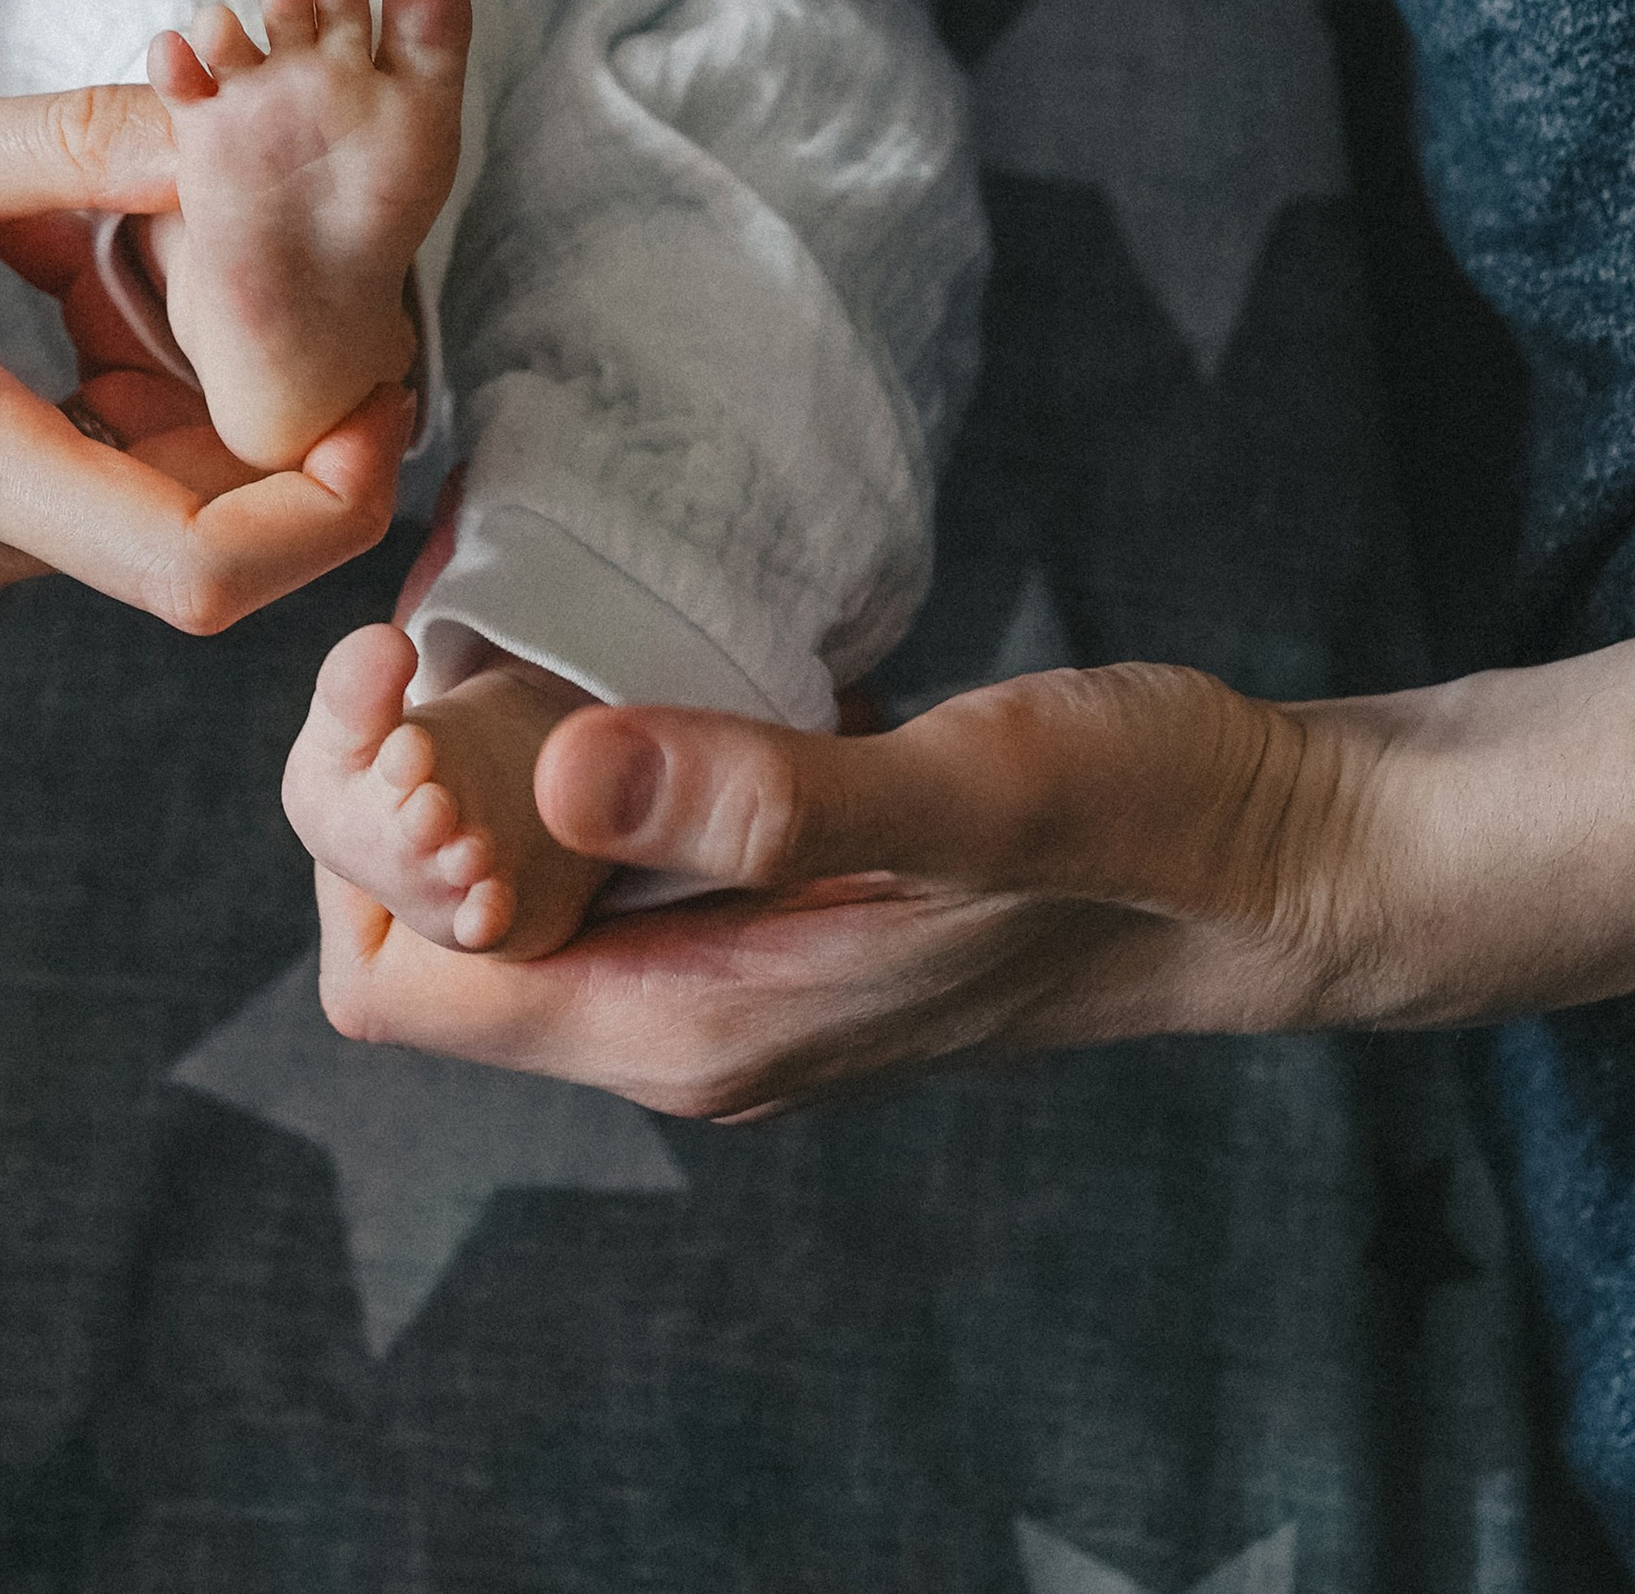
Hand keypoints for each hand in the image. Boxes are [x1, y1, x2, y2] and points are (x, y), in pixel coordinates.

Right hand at [0, 91, 411, 635]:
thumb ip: (80, 143)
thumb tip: (242, 121)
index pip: (197, 569)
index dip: (322, 510)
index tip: (388, 403)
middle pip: (191, 532)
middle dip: (281, 418)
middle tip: (334, 277)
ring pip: (139, 498)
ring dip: (191, 385)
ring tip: (173, 236)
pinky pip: (77, 478)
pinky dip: (120, 387)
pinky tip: (81, 267)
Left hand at [313, 664, 1365, 1116]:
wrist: (1273, 859)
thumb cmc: (1146, 826)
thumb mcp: (977, 791)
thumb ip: (774, 801)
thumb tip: (557, 774)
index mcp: (696, 1023)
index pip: (398, 984)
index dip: (361, 835)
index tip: (409, 673)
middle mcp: (682, 1019)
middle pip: (420, 938)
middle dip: (383, 785)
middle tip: (431, 618)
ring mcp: (721, 963)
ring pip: (499, 884)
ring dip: (460, 756)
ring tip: (493, 610)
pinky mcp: (763, 895)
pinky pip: (590, 839)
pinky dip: (550, 742)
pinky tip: (590, 634)